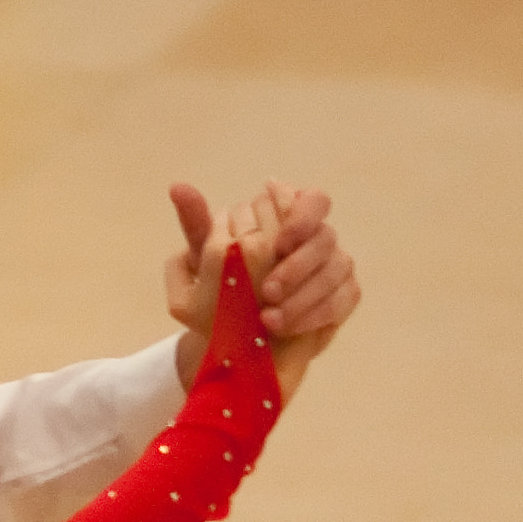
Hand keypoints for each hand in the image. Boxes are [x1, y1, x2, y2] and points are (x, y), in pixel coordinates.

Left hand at [166, 178, 358, 389]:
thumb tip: (177, 186)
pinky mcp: (345, 295)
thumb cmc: (221, 287)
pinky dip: (316, 314)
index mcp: (288, 218)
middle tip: (267, 291)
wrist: (236, 334)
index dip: (299, 217)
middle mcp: (316, 238)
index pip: (313, 200)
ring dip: (304, 294)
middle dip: (297, 265)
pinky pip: (345, 298)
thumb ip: (198, 222)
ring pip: (338, 267)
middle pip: (325, 235)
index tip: (278, 244)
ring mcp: (335, 265)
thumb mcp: (205, 258)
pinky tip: (286, 328)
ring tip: (269, 319)